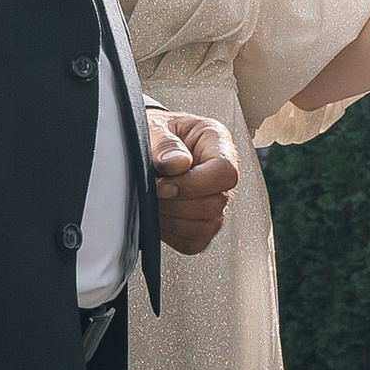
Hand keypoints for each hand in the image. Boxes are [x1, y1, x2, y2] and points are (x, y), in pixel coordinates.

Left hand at [149, 110, 237, 255]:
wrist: (145, 145)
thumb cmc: (154, 132)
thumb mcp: (153, 126)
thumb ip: (163, 143)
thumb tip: (176, 164)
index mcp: (216, 143)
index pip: (225, 172)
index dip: (193, 184)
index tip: (162, 184)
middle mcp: (220, 175)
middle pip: (215, 205)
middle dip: (176, 204)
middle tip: (150, 193)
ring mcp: (214, 202)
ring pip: (206, 228)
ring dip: (172, 220)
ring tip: (151, 204)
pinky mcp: (201, 224)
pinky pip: (193, 243)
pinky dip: (172, 235)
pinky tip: (158, 217)